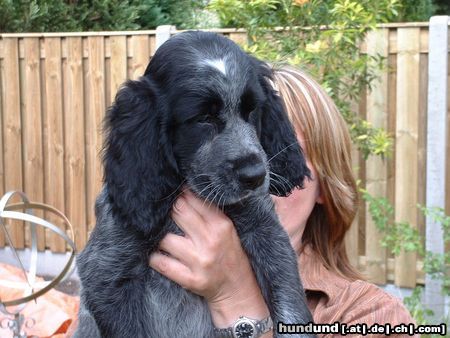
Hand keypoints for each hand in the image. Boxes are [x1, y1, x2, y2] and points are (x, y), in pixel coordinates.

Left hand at [149, 189, 269, 326]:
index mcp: (222, 225)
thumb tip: (184, 192)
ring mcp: (200, 261)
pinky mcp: (191, 279)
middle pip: (178, 213)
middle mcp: (211, 241)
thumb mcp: (228, 229)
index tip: (177, 196)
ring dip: (160, 236)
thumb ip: (209, 212)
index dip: (181, 196)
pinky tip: (157, 254)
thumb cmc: (230, 254)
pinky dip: (155, 257)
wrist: (237, 289)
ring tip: (161, 235)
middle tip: (168, 214)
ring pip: (166, 238)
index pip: (193, 200)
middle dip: (171, 211)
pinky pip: (162, 264)